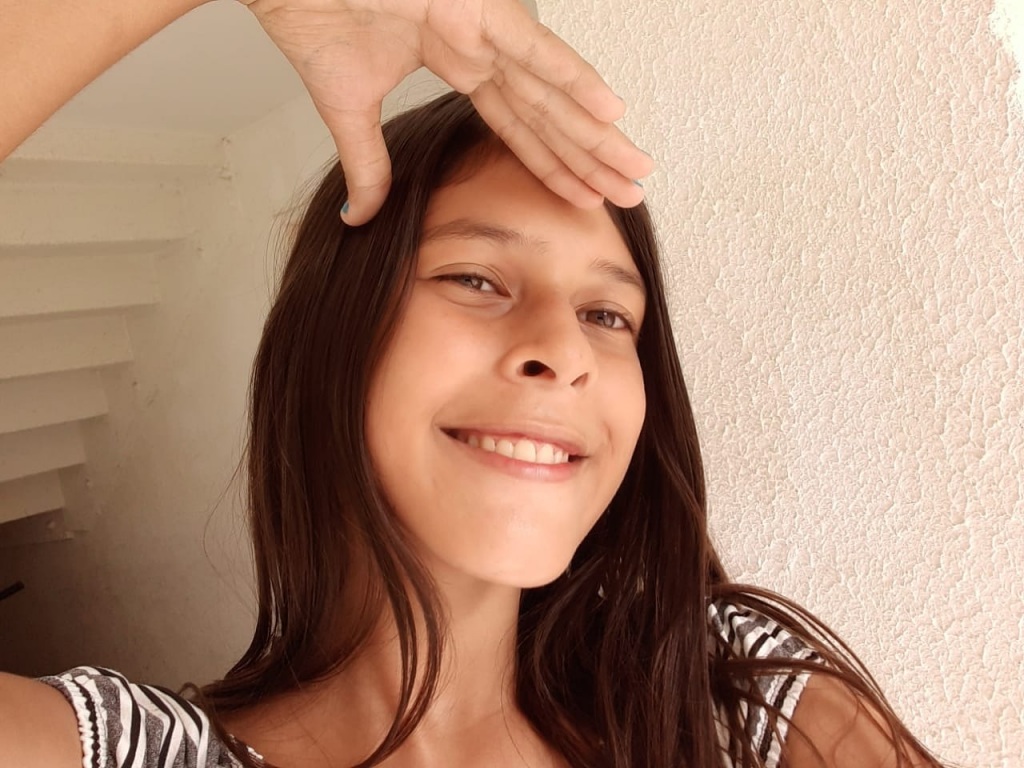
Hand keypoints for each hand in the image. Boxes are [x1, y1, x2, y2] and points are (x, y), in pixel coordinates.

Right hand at [237, 0, 652, 223]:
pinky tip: (609, 110)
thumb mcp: (348, 111)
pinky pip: (533, 50)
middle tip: (632, 191)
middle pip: (547, 113)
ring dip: (595, 130)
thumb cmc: (313, 13)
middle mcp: (479, 44)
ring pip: (550, 88)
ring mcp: (481, 23)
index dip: (552, 163)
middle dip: (589, 156)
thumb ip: (369, 164)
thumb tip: (361, 216)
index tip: (586, 196)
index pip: (518, 125)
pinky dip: (571, 80)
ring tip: (634, 167)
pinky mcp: (475, 5)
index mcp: (456, 60)